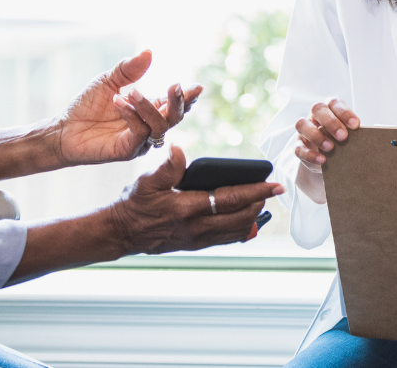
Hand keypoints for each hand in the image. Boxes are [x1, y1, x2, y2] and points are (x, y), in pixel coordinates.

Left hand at [55, 51, 200, 166]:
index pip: (174, 105)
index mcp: (148, 109)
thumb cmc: (87, 106)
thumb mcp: (108, 81)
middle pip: (174, 118)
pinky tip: (119, 102)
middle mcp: (148, 126)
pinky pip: (139, 133)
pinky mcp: (126, 150)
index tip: (196, 87)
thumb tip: (149, 52)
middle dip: (178, 103)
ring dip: (148, 106)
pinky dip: (132, 115)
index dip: (187, 97)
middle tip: (174, 86)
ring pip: (159, 127)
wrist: (64, 129)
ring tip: (131, 92)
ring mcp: (139, 140)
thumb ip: (129, 69)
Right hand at [107, 146, 281, 254]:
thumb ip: (167, 166)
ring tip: (261, 202)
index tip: (275, 185)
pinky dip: (240, 230)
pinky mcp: (194, 245)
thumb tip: (180, 149)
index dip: (256, 192)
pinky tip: (247, 222)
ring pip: (236, 231)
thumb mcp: (146, 181)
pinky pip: (225, 239)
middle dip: (260, 203)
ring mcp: (196, 240)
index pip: (231, 199)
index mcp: (187, 208)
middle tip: (271, 191)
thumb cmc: (134, 203)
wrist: (121, 233)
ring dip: (252, 217)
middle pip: (240, 217)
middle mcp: (196, 227)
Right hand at [294, 99, 360, 169]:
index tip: (356, 125)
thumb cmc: (342, 139)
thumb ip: (358, 132)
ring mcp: (304, 129)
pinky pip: (298, 147)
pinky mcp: (298, 145)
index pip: (335, 104)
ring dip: (317, 136)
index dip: (345, 113)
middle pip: (317, 109)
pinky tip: (322, 160)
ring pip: (302, 124)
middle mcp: (315, 115)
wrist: (328, 156)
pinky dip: (310, 154)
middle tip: (343, 136)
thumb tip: (373, 134)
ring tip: (331, 148)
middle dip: (331, 122)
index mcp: (330, 108)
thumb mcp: (350, 133)